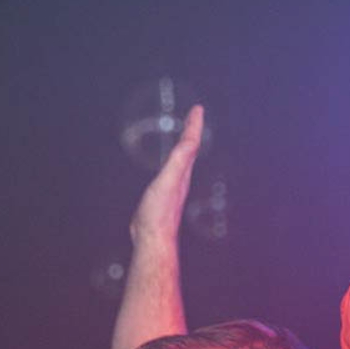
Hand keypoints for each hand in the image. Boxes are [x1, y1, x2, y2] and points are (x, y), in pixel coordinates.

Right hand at [128, 104, 203, 247]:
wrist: (152, 239)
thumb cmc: (158, 212)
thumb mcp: (168, 181)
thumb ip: (179, 161)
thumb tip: (192, 140)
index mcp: (183, 172)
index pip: (192, 143)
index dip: (194, 124)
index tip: (197, 108)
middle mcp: (181, 179)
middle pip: (190, 150)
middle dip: (191, 132)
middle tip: (193, 116)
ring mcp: (171, 188)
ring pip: (181, 162)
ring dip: (183, 147)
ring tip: (183, 137)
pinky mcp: (161, 197)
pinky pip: (169, 173)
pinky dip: (170, 163)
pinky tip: (166, 167)